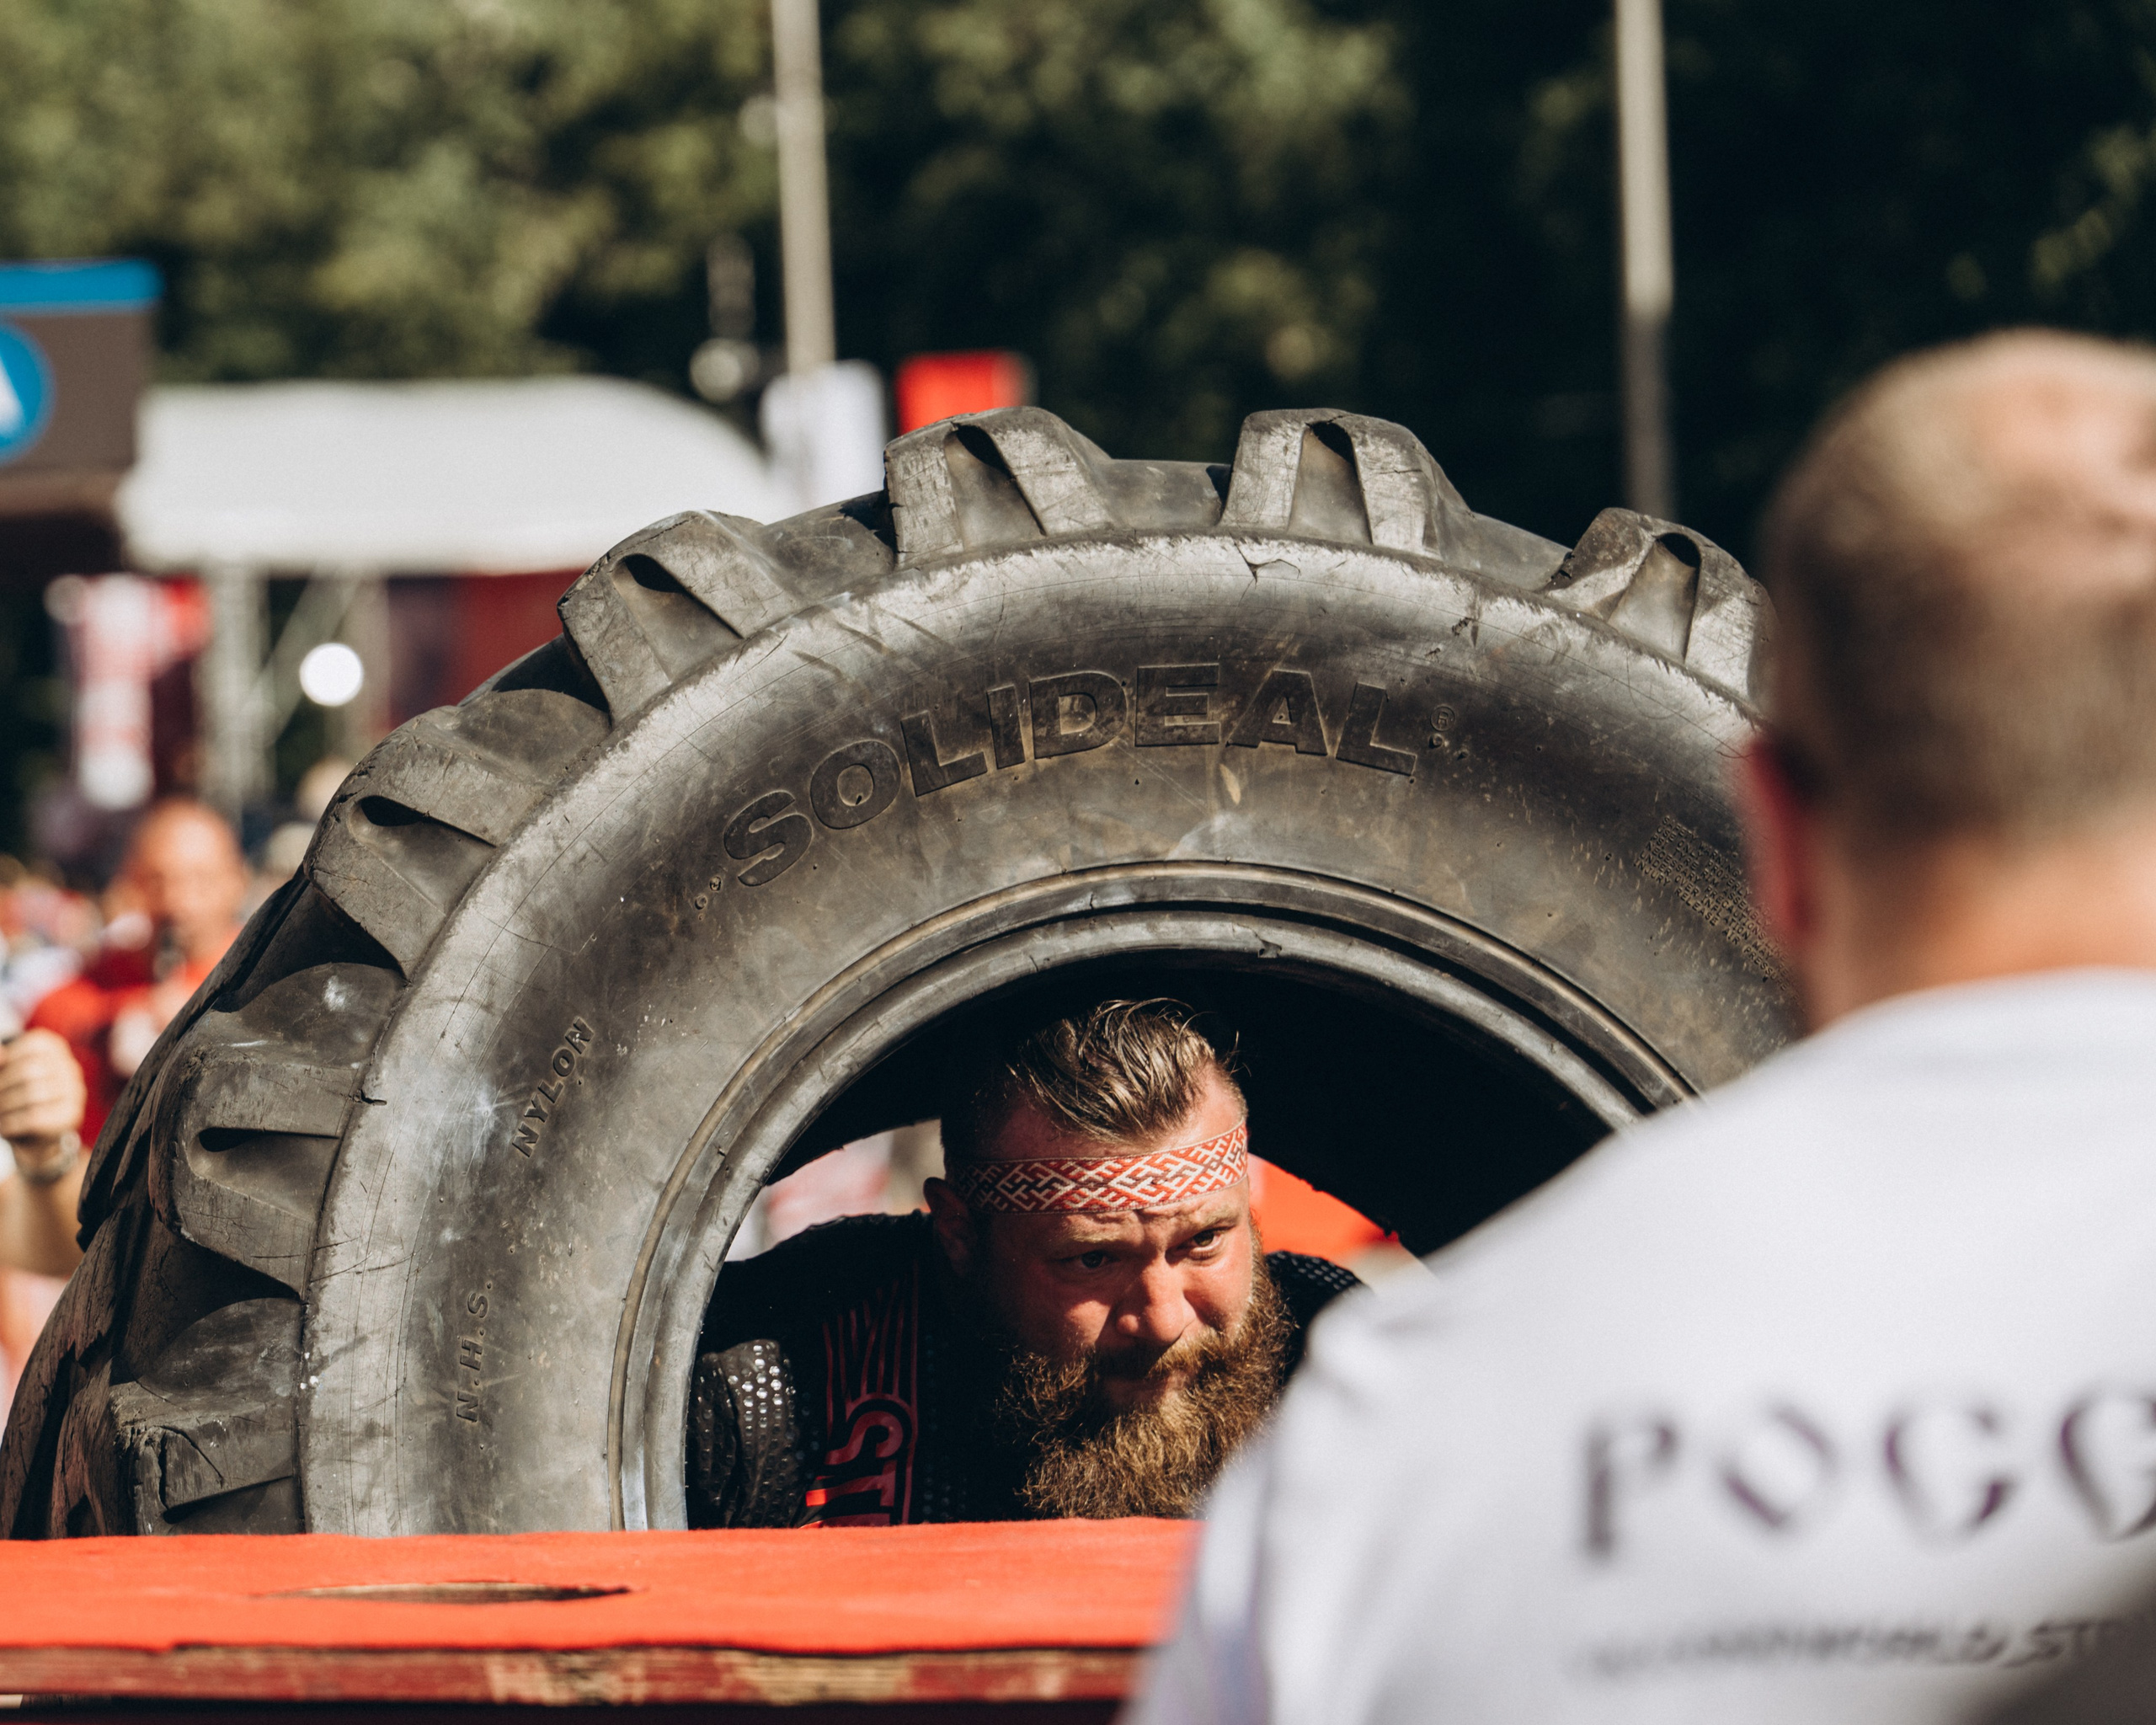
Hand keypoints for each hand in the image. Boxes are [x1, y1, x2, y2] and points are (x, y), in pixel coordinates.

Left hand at [0, 1029, 88, 1149]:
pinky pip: (35, 1117)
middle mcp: (71, 1068)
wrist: (34, 1136)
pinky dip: (12, 1123)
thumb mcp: (5, 1076)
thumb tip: (0, 1053)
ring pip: (32, 1094)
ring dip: (4, 1107)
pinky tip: (5, 1126)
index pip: (28, 1046)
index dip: (6, 1063)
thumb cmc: (16, 1098)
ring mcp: (75, 1091)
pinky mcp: (71, 1115)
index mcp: (55, 1049)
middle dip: (2, 1087)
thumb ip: (1, 1062)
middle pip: (28, 1071)